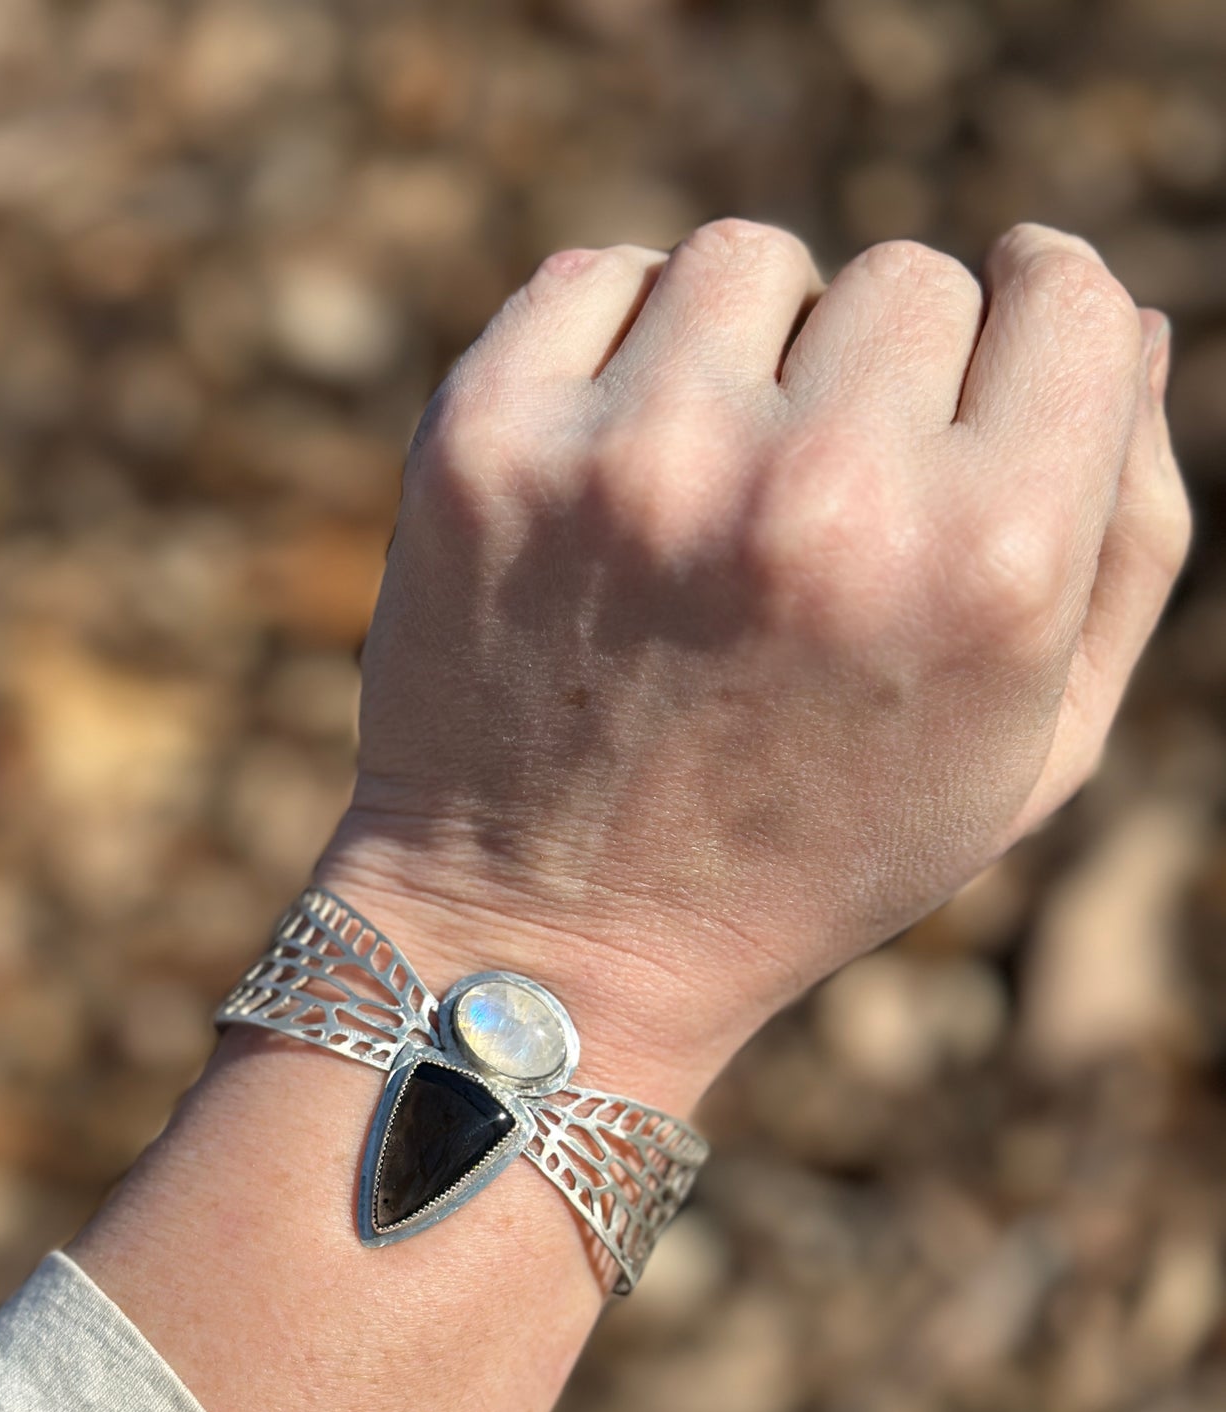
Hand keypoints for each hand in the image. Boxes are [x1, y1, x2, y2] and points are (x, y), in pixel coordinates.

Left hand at [318, 220, 1189, 1112]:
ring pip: (750, 262)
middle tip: (827, 502)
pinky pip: (597, 279)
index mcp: (987, 564)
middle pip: (910, 279)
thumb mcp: (1030, 750)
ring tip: (718, 496)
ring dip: (753, 351)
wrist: (553, 940)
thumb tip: (1128, 319)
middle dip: (888, 370)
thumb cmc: (812, 856)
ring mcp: (641, 457)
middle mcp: (822, 489)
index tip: (986, 368)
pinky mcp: (491, 443)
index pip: (1066, 296)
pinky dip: (619, 349)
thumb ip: (1128, 536)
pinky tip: (619, 472)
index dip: (1035, 330)